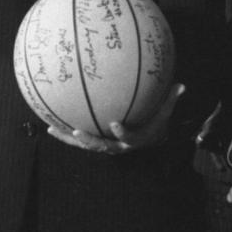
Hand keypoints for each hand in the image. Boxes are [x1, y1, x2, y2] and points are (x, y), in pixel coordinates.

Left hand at [47, 84, 183, 154]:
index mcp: (135, 140)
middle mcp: (118, 146)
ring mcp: (106, 146)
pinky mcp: (96, 142)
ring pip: (86, 145)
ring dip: (69, 139)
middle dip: (89, 140)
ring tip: (54, 130)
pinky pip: (79, 140)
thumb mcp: (164, 113)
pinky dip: (64, 134)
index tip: (115, 124)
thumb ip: (171, 100)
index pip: (128, 139)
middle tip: (76, 132)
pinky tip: (49, 126)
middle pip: (102, 146)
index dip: (122, 133)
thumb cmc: (156, 123)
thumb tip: (182, 84)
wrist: (149, 141)